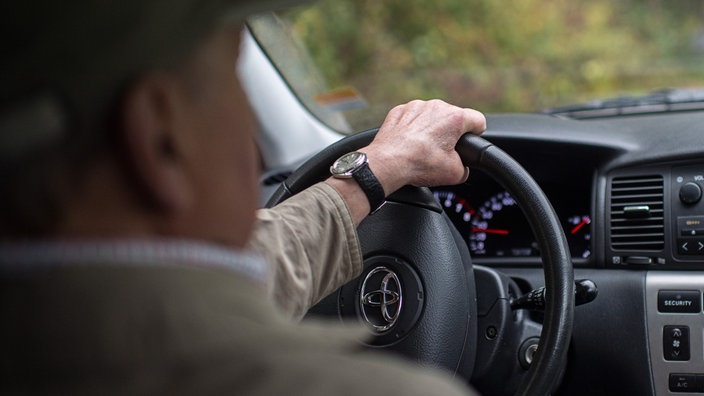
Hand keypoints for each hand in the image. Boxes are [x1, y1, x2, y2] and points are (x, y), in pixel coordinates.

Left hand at [363, 99, 485, 194]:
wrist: (388, 163)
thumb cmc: (420, 165)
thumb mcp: (455, 174)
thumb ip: (465, 167)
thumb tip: (462, 168)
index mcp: (454, 118)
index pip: (478, 121)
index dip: (477, 134)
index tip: (470, 142)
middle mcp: (436, 106)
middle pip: (453, 118)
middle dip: (450, 133)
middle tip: (442, 152)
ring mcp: (416, 106)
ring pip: (431, 116)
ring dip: (431, 129)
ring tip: (423, 149)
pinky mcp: (399, 111)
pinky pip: (412, 117)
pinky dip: (412, 128)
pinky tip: (409, 143)